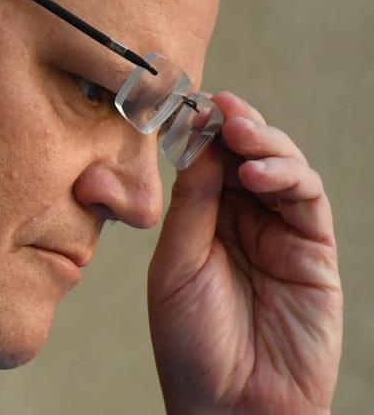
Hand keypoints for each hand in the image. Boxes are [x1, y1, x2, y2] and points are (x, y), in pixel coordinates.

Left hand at [147, 92, 341, 413]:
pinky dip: (287, 177)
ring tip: (240, 132)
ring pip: (280, 169)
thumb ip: (191, 206)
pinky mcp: (313, 251)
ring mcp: (279, 234)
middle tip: (222, 106)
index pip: (206, 164)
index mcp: (202, 223)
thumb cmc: (192, 342)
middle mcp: (241, 222)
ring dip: (263, 144)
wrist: (232, 405)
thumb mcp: (175, 266)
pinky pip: (306, 200)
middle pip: (244, 157)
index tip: (192, 105)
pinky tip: (259, 173)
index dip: (202, 133)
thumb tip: (199, 145)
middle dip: (235, 127)